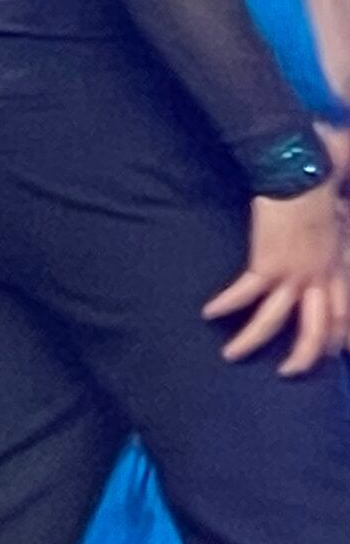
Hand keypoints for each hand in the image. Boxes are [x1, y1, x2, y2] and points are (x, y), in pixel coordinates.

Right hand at [203, 183, 349, 374]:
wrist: (299, 172)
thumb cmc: (320, 179)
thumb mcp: (339, 207)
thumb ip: (339, 215)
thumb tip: (338, 208)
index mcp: (337, 264)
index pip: (343, 314)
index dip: (337, 337)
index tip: (331, 350)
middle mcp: (318, 277)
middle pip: (315, 330)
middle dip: (303, 357)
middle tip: (288, 372)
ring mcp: (292, 274)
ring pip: (274, 321)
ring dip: (251, 342)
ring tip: (231, 355)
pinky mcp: (265, 265)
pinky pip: (244, 293)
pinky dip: (225, 304)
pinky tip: (208, 313)